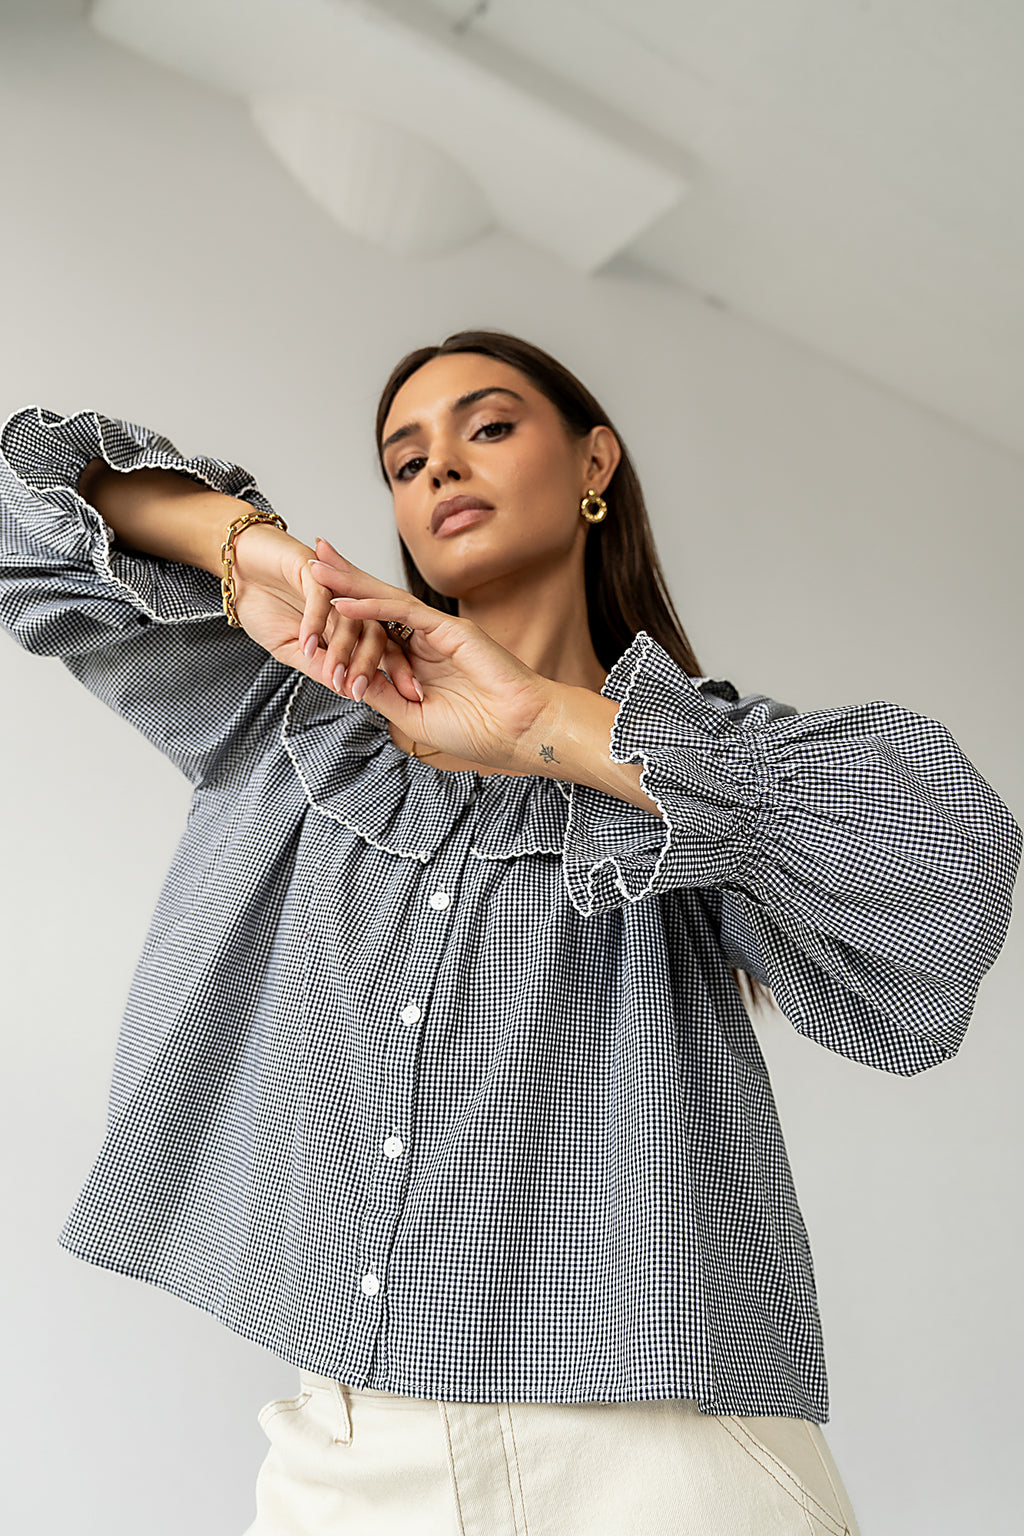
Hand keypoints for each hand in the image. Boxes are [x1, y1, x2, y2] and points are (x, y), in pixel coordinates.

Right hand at [228, 524, 421, 702]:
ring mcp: (333, 585)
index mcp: (347, 623)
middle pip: (374, 634)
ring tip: (334, 675)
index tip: (398, 702)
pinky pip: (321, 597)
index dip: (389, 675)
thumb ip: (316, 666)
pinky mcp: (313, 568)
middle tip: (363, 692)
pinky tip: (307, 644)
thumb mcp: (288, 647)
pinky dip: (315, 622)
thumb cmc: (262, 605)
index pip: (378, 650)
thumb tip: (345, 691)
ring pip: (351, 618)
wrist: (236, 568)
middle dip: (371, 666)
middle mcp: (348, 603)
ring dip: (342, 649)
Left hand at [308, 538, 551, 773]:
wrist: (519, 732)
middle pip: (375, 606)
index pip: (373, 634)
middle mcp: (424, 642)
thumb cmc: (478, 732)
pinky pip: (404, 614)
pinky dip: (372, 607)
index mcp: (417, 664)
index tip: (312, 607)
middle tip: (310, 559)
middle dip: (342, 582)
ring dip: (350, 584)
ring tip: (317, 567)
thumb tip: (346, 678)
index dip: (344, 619)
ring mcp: (437, 632)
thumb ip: (382, 693)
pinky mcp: (450, 629)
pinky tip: (344, 601)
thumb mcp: (412, 717)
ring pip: (386, 602)